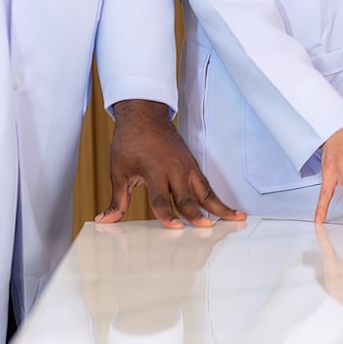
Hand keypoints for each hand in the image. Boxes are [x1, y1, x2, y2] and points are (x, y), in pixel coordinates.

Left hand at [96, 100, 243, 227]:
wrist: (144, 116)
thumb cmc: (130, 141)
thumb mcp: (118, 170)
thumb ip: (117, 199)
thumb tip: (106, 219)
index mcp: (154, 170)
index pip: (160, 198)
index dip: (166, 214)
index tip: (175, 227)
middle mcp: (174, 169)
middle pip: (188, 196)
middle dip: (198, 213)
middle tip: (207, 227)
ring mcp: (186, 166)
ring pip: (205, 191)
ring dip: (219, 206)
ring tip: (236, 218)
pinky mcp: (192, 165)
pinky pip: (206, 185)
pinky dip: (216, 198)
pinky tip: (225, 209)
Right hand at [101, 216, 242, 332]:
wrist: (147, 321)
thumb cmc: (131, 297)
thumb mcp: (122, 272)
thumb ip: (120, 248)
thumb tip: (108, 226)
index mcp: (153, 277)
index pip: (160, 256)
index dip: (166, 241)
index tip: (174, 227)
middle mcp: (173, 279)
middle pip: (187, 255)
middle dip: (196, 240)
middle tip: (207, 225)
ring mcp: (186, 279)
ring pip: (200, 255)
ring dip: (213, 240)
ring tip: (227, 224)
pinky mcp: (193, 278)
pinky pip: (204, 258)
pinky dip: (213, 244)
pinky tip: (223, 232)